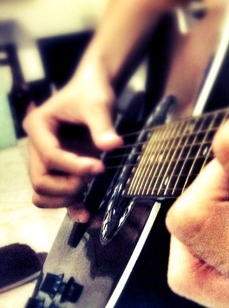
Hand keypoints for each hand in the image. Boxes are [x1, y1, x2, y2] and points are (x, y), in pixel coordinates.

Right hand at [24, 64, 121, 221]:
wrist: (94, 92)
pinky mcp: (62, 172)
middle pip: (41, 181)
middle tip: (92, 178)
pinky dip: (72, 208)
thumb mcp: (98, 104)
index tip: (99, 166)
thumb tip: (112, 145)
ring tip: (89, 196)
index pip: (50, 156)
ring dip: (66, 200)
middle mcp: (38, 148)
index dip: (74, 166)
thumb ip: (103, 125)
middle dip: (67, 186)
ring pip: (44, 194)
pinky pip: (58, 197)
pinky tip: (91, 216)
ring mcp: (48, 163)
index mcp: (38, 127)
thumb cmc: (91, 93)